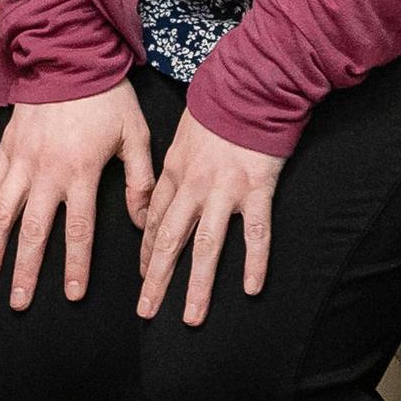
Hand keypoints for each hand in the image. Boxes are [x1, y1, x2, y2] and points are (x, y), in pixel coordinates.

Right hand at [0, 84, 154, 309]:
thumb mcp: (135, 134)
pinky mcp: (7, 149)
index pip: (77, 231)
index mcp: (80, 173)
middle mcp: (46, 172)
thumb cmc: (106, 96)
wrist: (67, 55)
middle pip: (32, 232)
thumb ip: (140, 181)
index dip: (74, 266)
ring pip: (3, 215)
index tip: (71, 295)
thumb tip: (144, 223)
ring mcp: (21, 161)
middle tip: (19, 304)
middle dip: (25, 272)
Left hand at [133, 112, 283, 326]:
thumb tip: (161, 194)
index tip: (143, 280)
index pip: (153, 223)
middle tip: (147, 312)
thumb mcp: (181, 135)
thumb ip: (172, 168)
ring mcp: (225, 190)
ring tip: (192, 317)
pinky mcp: (257, 188)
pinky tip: (253, 288)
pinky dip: (254, 262)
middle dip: (156, 281)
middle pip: (169, 242)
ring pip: (207, 247)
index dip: (146, 254)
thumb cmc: (215, 107)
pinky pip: (255, 233)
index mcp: (173, 173)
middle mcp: (194, 187)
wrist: (249, 84)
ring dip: (198, 286)